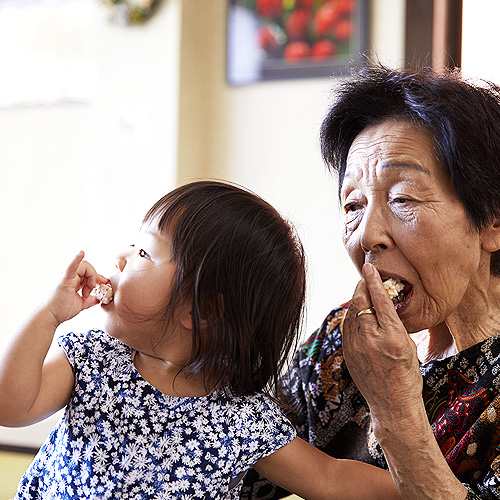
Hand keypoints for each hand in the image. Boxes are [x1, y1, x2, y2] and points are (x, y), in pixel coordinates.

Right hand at [46, 251, 109, 325]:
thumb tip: (98, 299)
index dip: (97, 277)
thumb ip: (90, 301)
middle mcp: (69, 276)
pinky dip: (76, 260)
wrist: (49, 317)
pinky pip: (70, 268)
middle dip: (94, 277)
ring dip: (90, 278)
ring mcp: (66, 277)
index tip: (104, 283)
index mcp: (73, 280)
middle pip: (87, 267)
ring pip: (83, 266)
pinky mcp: (63, 281)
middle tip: (91, 290)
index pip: (88, 272)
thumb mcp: (80, 305)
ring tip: (85, 292)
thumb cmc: (60, 311)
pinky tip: (81, 253)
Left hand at [342, 263, 422, 421]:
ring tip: (363, 295)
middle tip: (366, 279)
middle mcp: (370, 340)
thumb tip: (379, 301)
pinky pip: (346, 327)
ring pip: (350, 313)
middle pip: (359, 302)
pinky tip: (357, 314)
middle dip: (361, 287)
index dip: (373, 281)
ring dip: (356, 301)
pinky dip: (351, 316)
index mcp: (392, 336)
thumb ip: (392, 323)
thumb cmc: (407, 374)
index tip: (369, 267)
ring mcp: (355, 347)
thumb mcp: (408, 345)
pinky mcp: (347, 353)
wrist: (392, 403)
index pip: (379, 300)